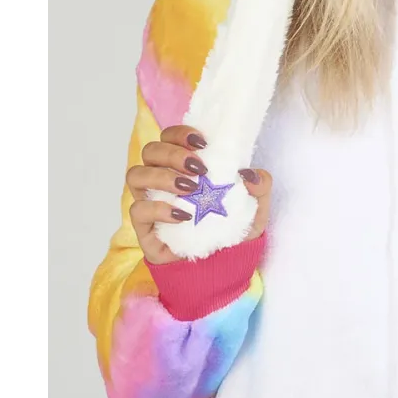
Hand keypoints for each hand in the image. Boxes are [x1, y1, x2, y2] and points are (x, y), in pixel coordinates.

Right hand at [126, 124, 271, 265]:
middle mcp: (161, 178)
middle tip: (199, 168)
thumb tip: (250, 174)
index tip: (203, 142)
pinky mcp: (144, 229)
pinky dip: (158, 209)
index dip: (181, 133)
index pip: (170, 136)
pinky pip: (137, 211)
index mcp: (183, 163)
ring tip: (190, 188)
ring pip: (136, 174)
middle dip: (173, 153)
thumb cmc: (234, 227)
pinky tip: (182, 215)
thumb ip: (261, 186)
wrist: (225, 265)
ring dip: (162, 176)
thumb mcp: (257, 206)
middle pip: (150, 150)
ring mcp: (150, 201)